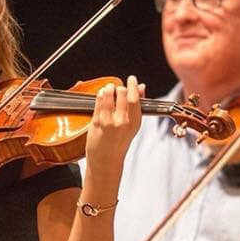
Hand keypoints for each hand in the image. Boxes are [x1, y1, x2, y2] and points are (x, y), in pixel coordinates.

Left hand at [83, 75, 143, 189]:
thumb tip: (142, 86)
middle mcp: (123, 122)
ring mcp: (109, 122)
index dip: (133, 85)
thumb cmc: (119, 142)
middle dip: (119, 87)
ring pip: (109, 94)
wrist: (106, 161)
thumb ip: (137, 106)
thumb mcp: (132, 125)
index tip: (131, 79)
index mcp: (135, 122)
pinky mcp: (97, 123)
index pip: (136, 98)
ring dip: (108, 88)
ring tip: (108, 88)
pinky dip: (100, 95)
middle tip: (117, 88)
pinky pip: (98, 102)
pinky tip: (101, 94)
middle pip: (122, 93)